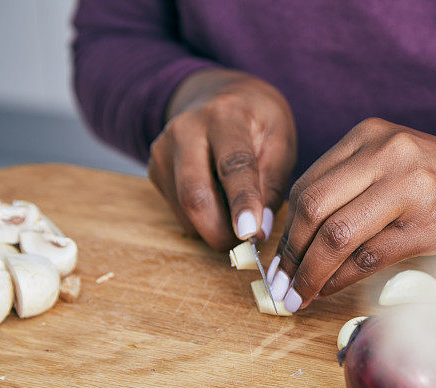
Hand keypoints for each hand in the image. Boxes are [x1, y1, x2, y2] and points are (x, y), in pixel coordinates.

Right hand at [148, 69, 296, 250]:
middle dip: (222, 231)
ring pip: (184, 208)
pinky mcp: (155, 169)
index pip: (233, 165)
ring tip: (238, 218)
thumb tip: (259, 230)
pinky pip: (178, 210)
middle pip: (195, 194)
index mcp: (225, 115)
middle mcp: (186, 129)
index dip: (242, 202)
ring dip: (214, 228)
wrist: (220, 96)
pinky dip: (202, 220)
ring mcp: (163, 149)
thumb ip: (272, 184)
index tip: (251, 233)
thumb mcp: (280, 141)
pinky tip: (219, 204)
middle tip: (247, 244)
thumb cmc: (258, 122)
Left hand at [266, 117, 435, 311]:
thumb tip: (297, 242)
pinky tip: (329, 291)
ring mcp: (410, 185)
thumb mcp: (392, 166)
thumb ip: (350, 188)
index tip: (276, 259)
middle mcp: (388, 152)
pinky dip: (341, 280)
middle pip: (313, 206)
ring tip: (298, 296)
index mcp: (371, 135)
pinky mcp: (429, 222)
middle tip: (280, 284)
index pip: (308, 184)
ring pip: (337, 235)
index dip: (284, 229)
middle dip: (290, 253)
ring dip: (311, 273)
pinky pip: (369, 256)